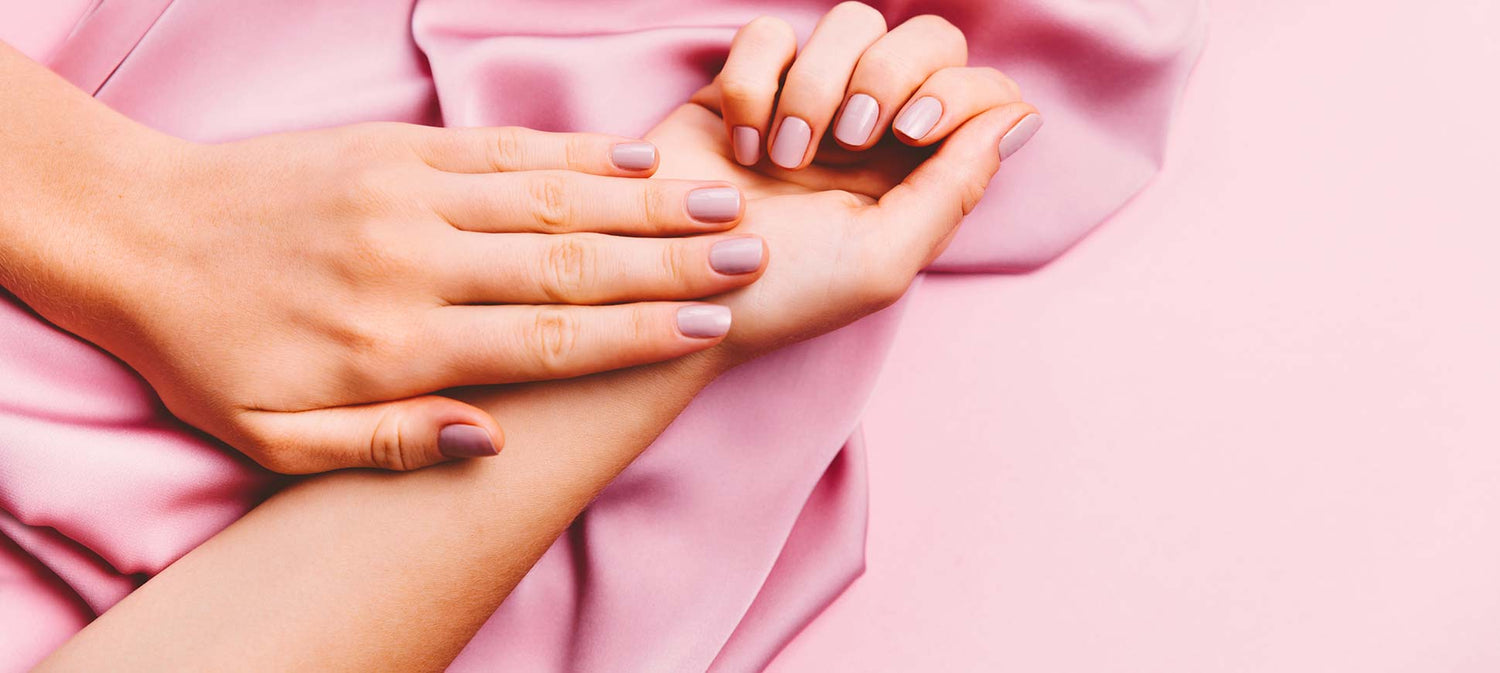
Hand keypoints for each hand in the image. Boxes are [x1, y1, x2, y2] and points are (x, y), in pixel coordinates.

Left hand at [0, 98, 767, 471]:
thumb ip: (382, 445)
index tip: (711, 328)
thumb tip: (487, 442)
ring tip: (721, 205)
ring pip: (550, 197)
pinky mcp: (397, 148)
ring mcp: (408, 195)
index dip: (637, 333)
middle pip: (567, 261)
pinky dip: (577, 153)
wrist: (135, 233)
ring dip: (643, 203)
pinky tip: (638, 158)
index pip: (544, 338)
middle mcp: (414, 263)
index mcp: (394, 343)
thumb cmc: (208, 349)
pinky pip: (504, 149)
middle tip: (752, 258)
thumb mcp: (271, 435)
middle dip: (668, 263)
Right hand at [642, 4, 1040, 363]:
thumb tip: (1021, 116)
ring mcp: (812, 98)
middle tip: (852, 137)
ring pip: (850, 21)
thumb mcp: (884, 260)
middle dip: (891, 72)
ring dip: (819, 84)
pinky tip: (742, 143)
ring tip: (786, 156)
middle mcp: (877, 126)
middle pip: (927, 34)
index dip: (956, 91)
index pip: (979, 89)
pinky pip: (767, 34)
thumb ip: (956, 186)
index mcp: (923, 170)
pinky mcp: (746, 85)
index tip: (913, 132)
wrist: (675, 295)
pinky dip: (754, 82)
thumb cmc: (784, 295)